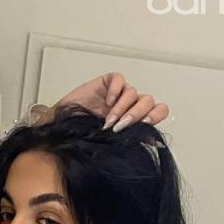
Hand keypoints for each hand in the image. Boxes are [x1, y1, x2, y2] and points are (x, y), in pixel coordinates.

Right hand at [46, 73, 170, 131]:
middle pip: (148, 101)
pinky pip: (120, 80)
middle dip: (136, 115)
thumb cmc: (87, 138)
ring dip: (121, 108)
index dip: (156, 115)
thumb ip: (134, 140)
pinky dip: (116, 90)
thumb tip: (157, 143)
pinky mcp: (108, 83)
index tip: (145, 124)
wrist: (64, 131)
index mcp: (137, 119)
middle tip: (120, 126)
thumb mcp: (114, 144)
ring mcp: (119, 94)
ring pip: (134, 92)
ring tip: (108, 121)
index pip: (159, 110)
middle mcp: (130, 105)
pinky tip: (107, 101)